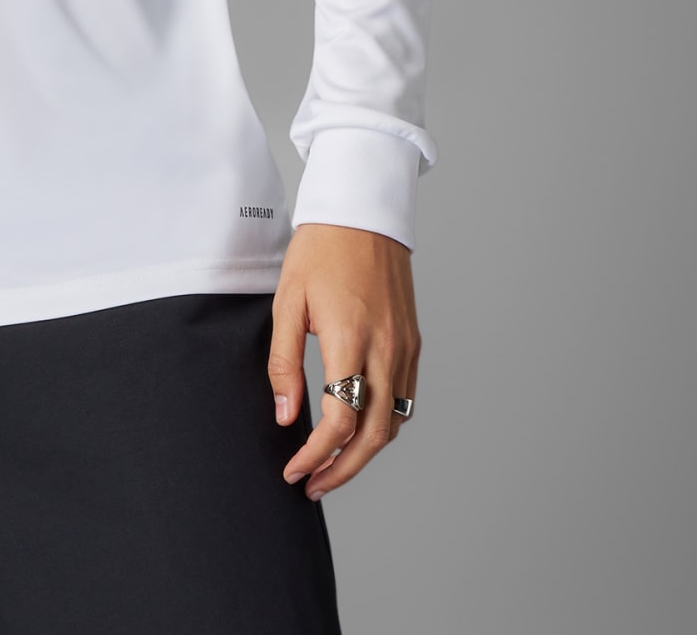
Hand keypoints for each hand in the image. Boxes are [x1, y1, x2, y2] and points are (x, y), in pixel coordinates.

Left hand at [269, 222, 419, 499]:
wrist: (363, 211)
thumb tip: (285, 415)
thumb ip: (284, 362)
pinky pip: (405, 397)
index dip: (316, 456)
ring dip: (365, 453)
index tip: (294, 469)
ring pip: (394, 422)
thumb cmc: (321, 249)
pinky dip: (384, 424)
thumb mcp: (288, 301)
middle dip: (343, 471)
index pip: (340, 420)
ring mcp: (404, 345)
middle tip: (312, 485)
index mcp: (351, 337)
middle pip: (374, 435)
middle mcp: (385, 347)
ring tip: (332, 464)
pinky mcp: (412, 339)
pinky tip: (360, 428)